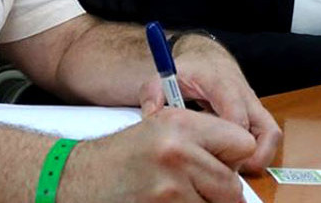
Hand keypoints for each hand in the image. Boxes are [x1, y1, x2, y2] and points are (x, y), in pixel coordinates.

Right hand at [63, 108, 255, 201]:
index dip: (232, 158)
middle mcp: (178, 153)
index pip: (242, 143)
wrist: (75, 176)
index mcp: (181, 124)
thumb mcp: (160, 128)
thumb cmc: (120, 155)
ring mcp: (169, 189)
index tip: (220, 166)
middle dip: (219, 193)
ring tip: (174, 197)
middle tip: (194, 190)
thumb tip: (244, 158)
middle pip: (232, 187)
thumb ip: (202, 139)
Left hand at [139, 34, 280, 173]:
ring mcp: (254, 106)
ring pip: (272, 135)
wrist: (208, 58)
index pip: (237, 116)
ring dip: (258, 156)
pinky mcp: (256, 115)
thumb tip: (151, 116)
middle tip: (229, 170)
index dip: (229, 141)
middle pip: (267, 130)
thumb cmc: (190, 69)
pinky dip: (255, 152)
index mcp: (223, 84)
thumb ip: (153, 92)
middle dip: (253, 156)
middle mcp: (245, 96)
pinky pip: (266, 137)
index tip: (214, 157)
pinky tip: (232, 159)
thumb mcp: (167, 74)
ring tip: (232, 168)